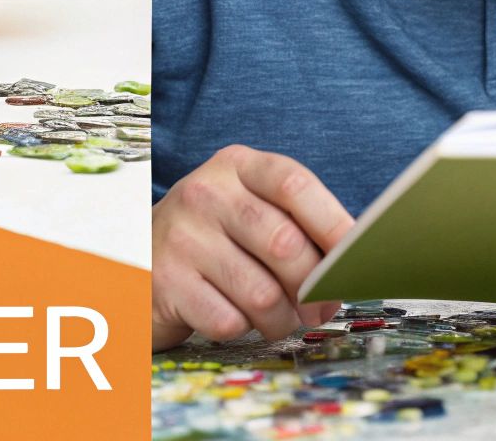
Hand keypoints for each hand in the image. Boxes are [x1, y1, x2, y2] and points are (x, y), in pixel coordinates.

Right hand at [152, 144, 353, 350]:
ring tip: (278, 320)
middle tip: (320, 309)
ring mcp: (181, 235)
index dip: (334, 223)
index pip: (294, 184)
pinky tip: (234, 318)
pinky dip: (241, 329)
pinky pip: (228, 320)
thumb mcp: (248, 210)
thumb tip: (352, 265)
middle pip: (284, 244)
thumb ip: (295, 224)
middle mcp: (205, 192)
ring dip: (281, 319)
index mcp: (236, 166)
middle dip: (314, 288)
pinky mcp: (165, 281)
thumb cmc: (213, 238)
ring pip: (261, 293)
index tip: (358, 257)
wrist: (137, 262)